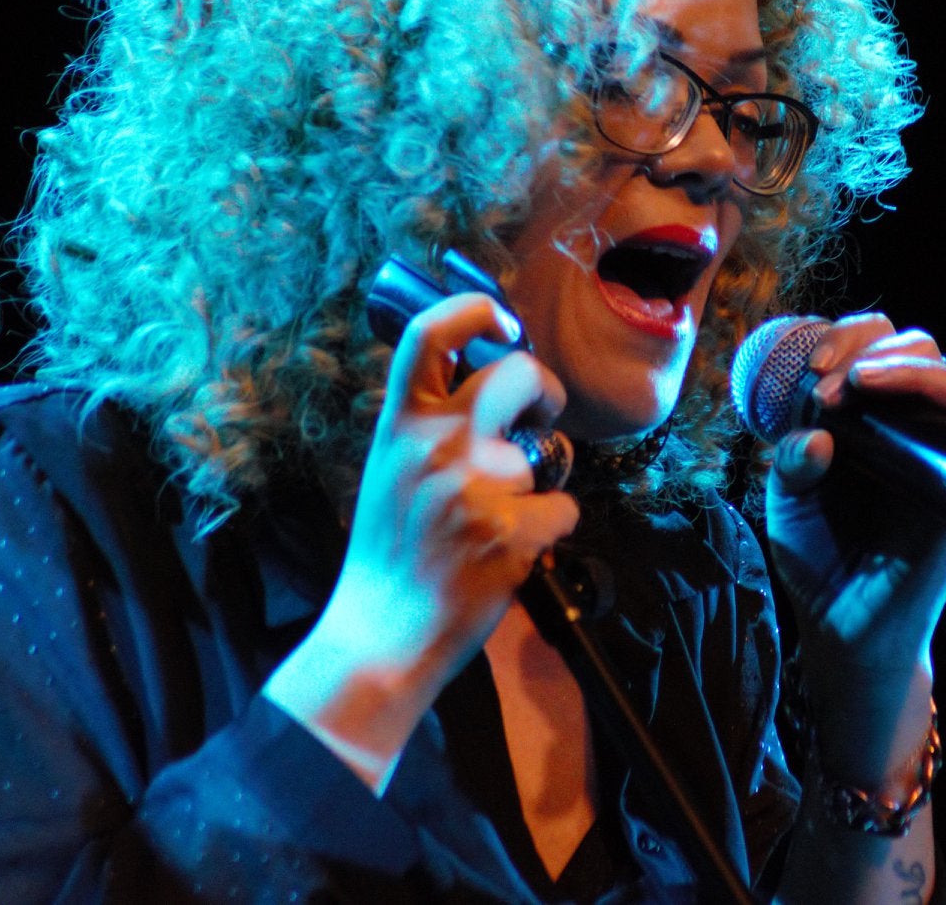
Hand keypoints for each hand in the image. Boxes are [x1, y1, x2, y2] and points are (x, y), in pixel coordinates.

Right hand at [265, 293, 577, 785]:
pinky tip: (514, 552)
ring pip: (552, 454)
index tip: (504, 321)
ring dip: (545, 481)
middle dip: (546, 392)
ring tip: (510, 513)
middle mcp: (438, 445)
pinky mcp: (511, 532)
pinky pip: (565, 510)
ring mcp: (477, 488)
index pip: (431, 336)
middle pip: (522, 373)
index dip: (475, 309)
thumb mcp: (388, 469)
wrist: (380, 636)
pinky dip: (551, 531)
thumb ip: (429, 425)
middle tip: (542, 420)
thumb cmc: (389, 553)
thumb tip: (488, 386)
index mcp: (401, 426)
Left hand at [765, 313, 945, 677]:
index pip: (873, 347)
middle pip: (919, 350)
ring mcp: (942, 456)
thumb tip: (817, 434)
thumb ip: (792, 461)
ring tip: (864, 382)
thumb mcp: (789, 501)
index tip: (812, 371)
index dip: (846, 340)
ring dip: (912, 368)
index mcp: (864, 416)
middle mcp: (908, 427)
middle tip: (831, 387)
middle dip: (872, 351)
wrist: (843, 627)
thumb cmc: (819, 558)